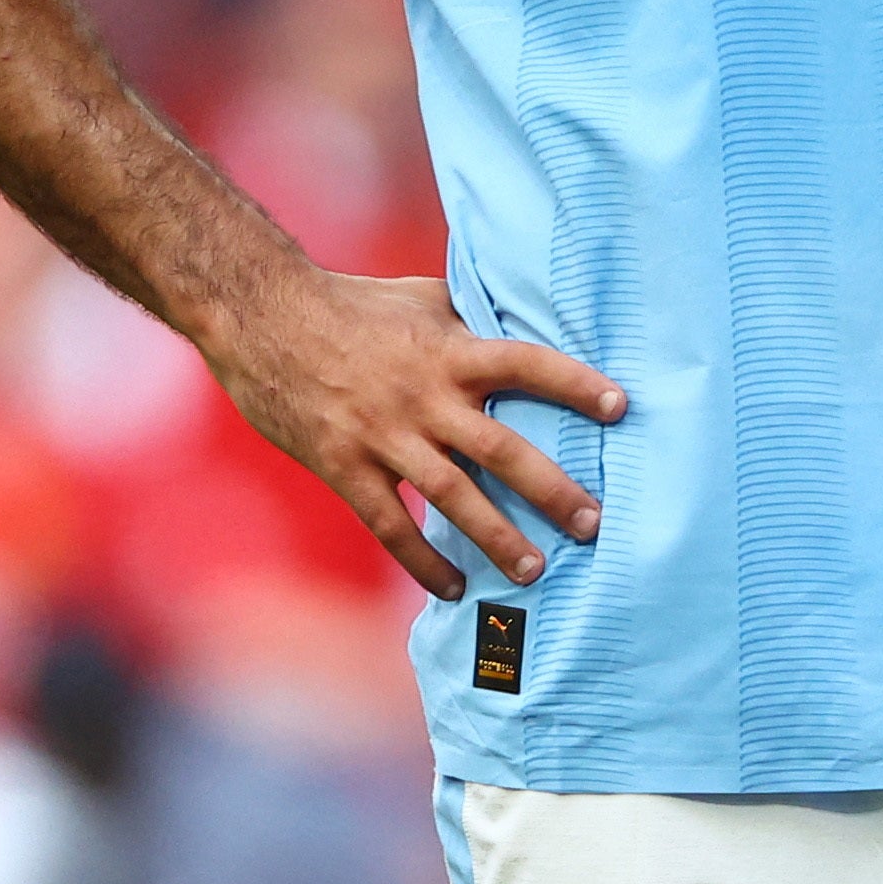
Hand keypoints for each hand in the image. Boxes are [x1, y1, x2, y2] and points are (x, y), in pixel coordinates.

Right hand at [204, 271, 624, 597]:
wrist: (262, 315)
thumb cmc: (350, 301)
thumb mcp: (421, 296)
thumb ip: (471, 318)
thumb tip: (522, 318)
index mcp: (448, 350)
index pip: (526, 365)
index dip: (574, 384)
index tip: (621, 407)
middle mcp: (423, 397)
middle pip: (501, 449)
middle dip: (552, 490)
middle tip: (594, 523)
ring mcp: (382, 435)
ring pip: (453, 498)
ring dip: (499, 537)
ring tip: (537, 571)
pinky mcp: (342, 465)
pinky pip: (390, 525)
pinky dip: (423, 560)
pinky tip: (454, 588)